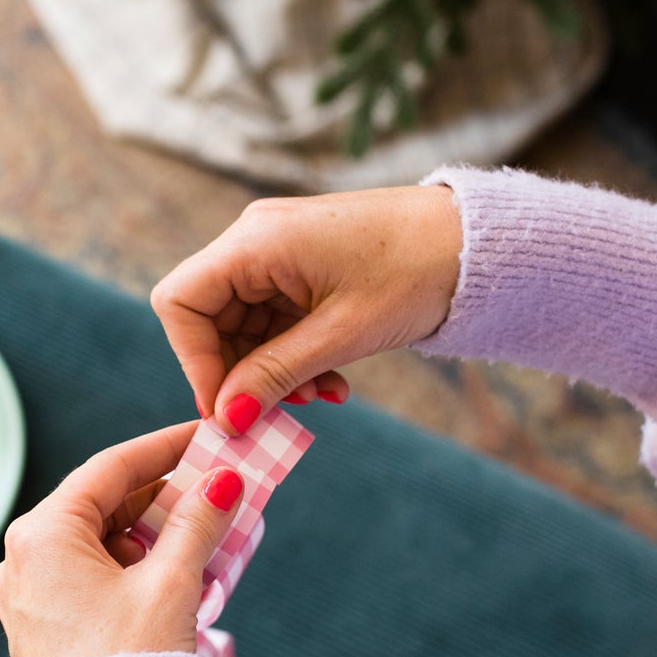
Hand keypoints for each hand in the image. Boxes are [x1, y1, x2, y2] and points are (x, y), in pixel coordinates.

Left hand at [0, 420, 244, 656]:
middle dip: (165, 498)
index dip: (164, 448)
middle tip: (219, 489)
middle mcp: (23, 559)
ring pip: (101, 544)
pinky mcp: (45, 628)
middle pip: (104, 506)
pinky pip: (94, 579)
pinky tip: (182, 576)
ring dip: (156, 537)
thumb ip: (198, 523)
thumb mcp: (171, 584)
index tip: (205, 436)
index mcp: (41, 535)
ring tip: (211, 537)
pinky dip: (137, 569)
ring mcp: (30, 596)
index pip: (110, 468)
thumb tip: (223, 481)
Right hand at [150, 185, 462, 432]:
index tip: (228, 408)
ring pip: (242, 324)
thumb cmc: (415, 274)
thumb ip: (275, 375)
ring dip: (272, 370)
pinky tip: (332, 379)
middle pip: (208, 317)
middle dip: (240, 373)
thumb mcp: (340, 335)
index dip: (194, 361)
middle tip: (280, 413)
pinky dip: (293, 354)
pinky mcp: (301, 264)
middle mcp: (256, 239)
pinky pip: (273, 317)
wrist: (477, 243)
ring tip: (323, 395)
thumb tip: (226, 418)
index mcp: (256, 242)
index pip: (180, 303)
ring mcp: (279, 250)